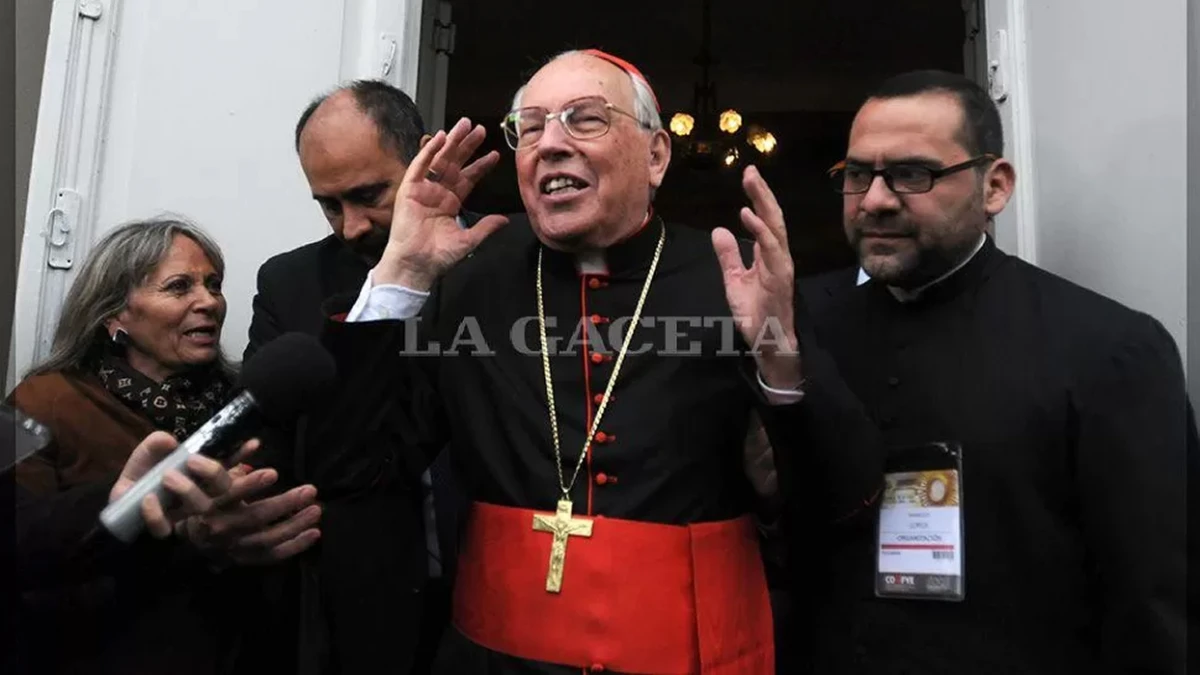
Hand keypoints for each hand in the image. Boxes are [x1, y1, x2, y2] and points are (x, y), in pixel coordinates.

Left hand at [109, 431, 256, 538]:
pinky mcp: (162, 528)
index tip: (254, 443)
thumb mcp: (148, 453)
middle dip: (214, 473)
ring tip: (167, 476)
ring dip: (187, 489)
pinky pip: (165, 527)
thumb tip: (170, 439)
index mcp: (201, 475)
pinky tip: (148, 499)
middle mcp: (199, 493)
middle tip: (193, 461)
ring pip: (201, 507)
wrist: (118, 501)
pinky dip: (156, 513)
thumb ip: (157, 443)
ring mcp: (182, 513)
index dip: (242, 455)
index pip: (228, 464)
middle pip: (224, 488)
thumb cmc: (142, 475)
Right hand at [179, 468, 320, 566]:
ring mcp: (233, 546)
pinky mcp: (243, 559)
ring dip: (295, 525)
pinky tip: (315, 533)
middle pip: (255, 517)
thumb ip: (233, 458)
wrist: (191, 536)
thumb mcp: (212, 477)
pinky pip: (271, 555)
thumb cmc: (206, 498)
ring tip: (316, 510)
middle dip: (285, 503)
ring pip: (267, 538)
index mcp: (211, 503)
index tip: (274, 473)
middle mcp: (221, 526)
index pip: (230, 493)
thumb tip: (256, 442)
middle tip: (310, 489)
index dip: (251, 484)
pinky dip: (294, 546)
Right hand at [377, 117, 509, 289]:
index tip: (494, 155)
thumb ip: (486, 227)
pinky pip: (420, 166)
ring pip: (439, 159)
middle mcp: (437, 193)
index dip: (480, 166)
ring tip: (464, 125)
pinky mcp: (409, 190)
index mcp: (450, 203)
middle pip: (455, 163)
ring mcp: (423, 190)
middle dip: (468, 146)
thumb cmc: (438, 257)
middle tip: (480, 129)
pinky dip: (429, 151)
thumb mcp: (468, 241)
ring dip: (451, 142)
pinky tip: (440, 137)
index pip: (468, 178)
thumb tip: (505, 220)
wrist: (416, 265)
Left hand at [712, 165, 801, 388]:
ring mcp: (781, 265)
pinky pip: (771, 249)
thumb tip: (719, 230)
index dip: (758, 198)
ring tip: (751, 183)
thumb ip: (728, 256)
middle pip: (772, 217)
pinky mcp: (780, 277)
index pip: (765, 219)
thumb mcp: (734, 280)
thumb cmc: (755, 313)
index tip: (748, 176)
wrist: (768, 342)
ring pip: (775, 227)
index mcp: (768, 254)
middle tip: (750, 170)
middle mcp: (778, 255)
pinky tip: (749, 215)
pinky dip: (760, 230)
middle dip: (762, 193)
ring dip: (763, 204)